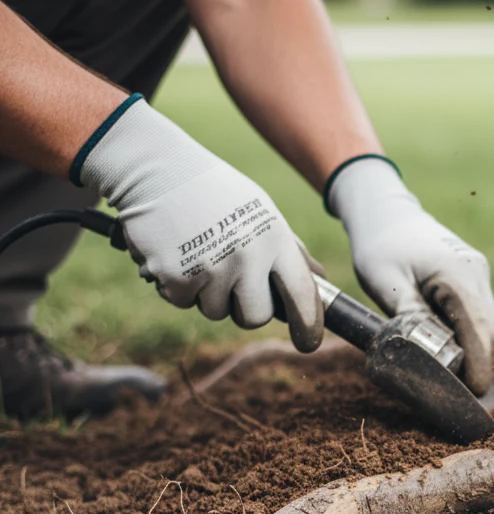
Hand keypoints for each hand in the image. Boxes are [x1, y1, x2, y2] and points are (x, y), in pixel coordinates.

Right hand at [77, 96, 322, 352]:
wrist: (154, 170)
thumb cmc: (215, 193)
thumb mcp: (261, 212)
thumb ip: (288, 249)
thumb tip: (319, 278)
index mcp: (275, 239)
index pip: (303, 294)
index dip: (308, 325)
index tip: (308, 343)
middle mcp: (248, 256)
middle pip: (256, 317)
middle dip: (244, 308)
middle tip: (231, 281)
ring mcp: (212, 269)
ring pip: (217, 313)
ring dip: (207, 294)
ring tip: (199, 254)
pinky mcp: (177, 277)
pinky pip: (184, 303)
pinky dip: (177, 286)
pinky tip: (175, 254)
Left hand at [326, 157, 493, 395]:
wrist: (385, 211)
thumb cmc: (379, 245)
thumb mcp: (386, 284)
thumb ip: (411, 320)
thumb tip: (428, 359)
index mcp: (458, 274)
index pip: (479, 331)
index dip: (479, 366)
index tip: (473, 394)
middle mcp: (476, 273)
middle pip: (488, 332)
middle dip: (477, 363)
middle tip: (454, 392)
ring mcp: (478, 273)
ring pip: (486, 324)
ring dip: (473, 350)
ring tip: (450, 374)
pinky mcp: (473, 277)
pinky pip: (477, 314)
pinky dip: (468, 335)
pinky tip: (449, 349)